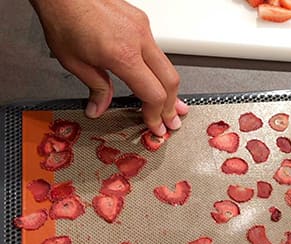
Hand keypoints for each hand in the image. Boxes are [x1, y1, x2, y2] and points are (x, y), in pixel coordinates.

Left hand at [30, 0, 187, 135]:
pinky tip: (156, 78)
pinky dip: (159, 70)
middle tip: (171, 121)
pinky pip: (157, 51)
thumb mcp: (74, 62)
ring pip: (167, 65)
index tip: (156, 126)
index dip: (156, 115)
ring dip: (169, 88)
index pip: (153, 94)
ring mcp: (143, 29)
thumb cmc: (64, 17)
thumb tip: (99, 108)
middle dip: (172, 105)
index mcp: (122, 55)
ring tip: (171, 104)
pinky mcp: (142, 22)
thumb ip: (96, 88)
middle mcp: (139, 40)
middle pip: (170, 81)